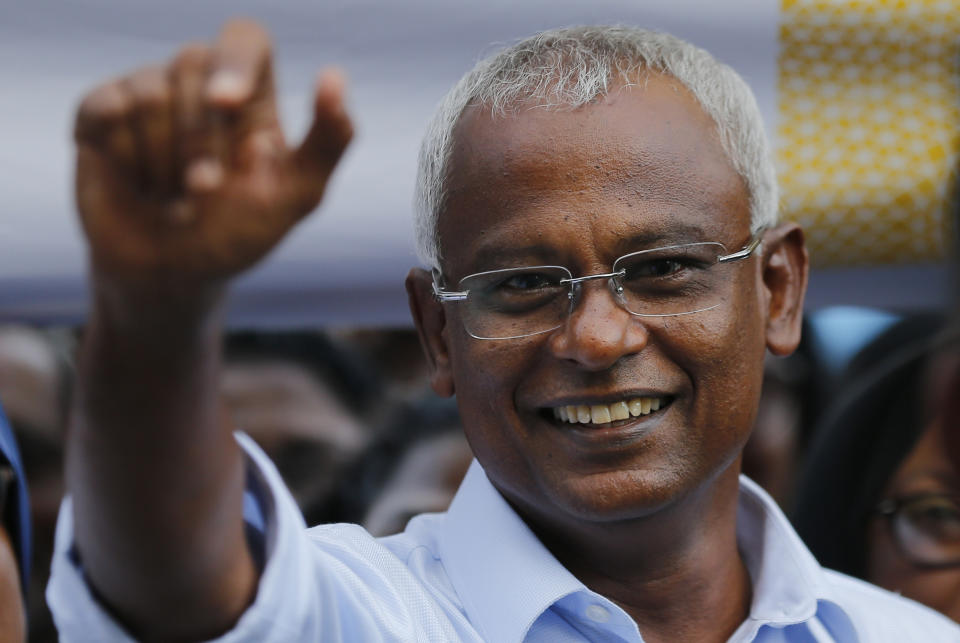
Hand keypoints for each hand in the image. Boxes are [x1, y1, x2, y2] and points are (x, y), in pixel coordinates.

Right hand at [74, 19, 352, 288]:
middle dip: (200, 140)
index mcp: (250, 95)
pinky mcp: (100, 113)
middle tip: (205, 187)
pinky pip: (107, 109)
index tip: (225, 102)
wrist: (173, 278)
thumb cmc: (239, 233)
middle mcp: (197, 84)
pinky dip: (126, 160)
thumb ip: (329, 141)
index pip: (245, 39)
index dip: (234, 62)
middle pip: (193, 63)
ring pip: (149, 92)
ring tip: (171, 191)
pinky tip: (136, 183)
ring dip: (164, 159)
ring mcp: (146, 94)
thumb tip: (334, 74)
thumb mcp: (296, 196)